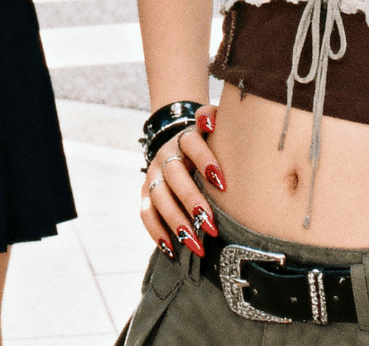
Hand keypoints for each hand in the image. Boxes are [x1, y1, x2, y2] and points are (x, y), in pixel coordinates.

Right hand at [137, 107, 226, 259]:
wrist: (178, 141)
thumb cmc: (211, 142)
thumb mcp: (217, 127)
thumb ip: (221, 119)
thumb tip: (220, 121)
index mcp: (186, 137)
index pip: (191, 142)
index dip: (204, 159)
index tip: (222, 182)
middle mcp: (167, 155)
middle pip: (175, 175)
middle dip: (192, 201)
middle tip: (212, 225)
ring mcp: (154, 174)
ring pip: (159, 198)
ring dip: (176, 222)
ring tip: (196, 244)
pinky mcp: (146, 193)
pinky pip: (146, 213)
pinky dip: (156, 232)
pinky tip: (172, 249)